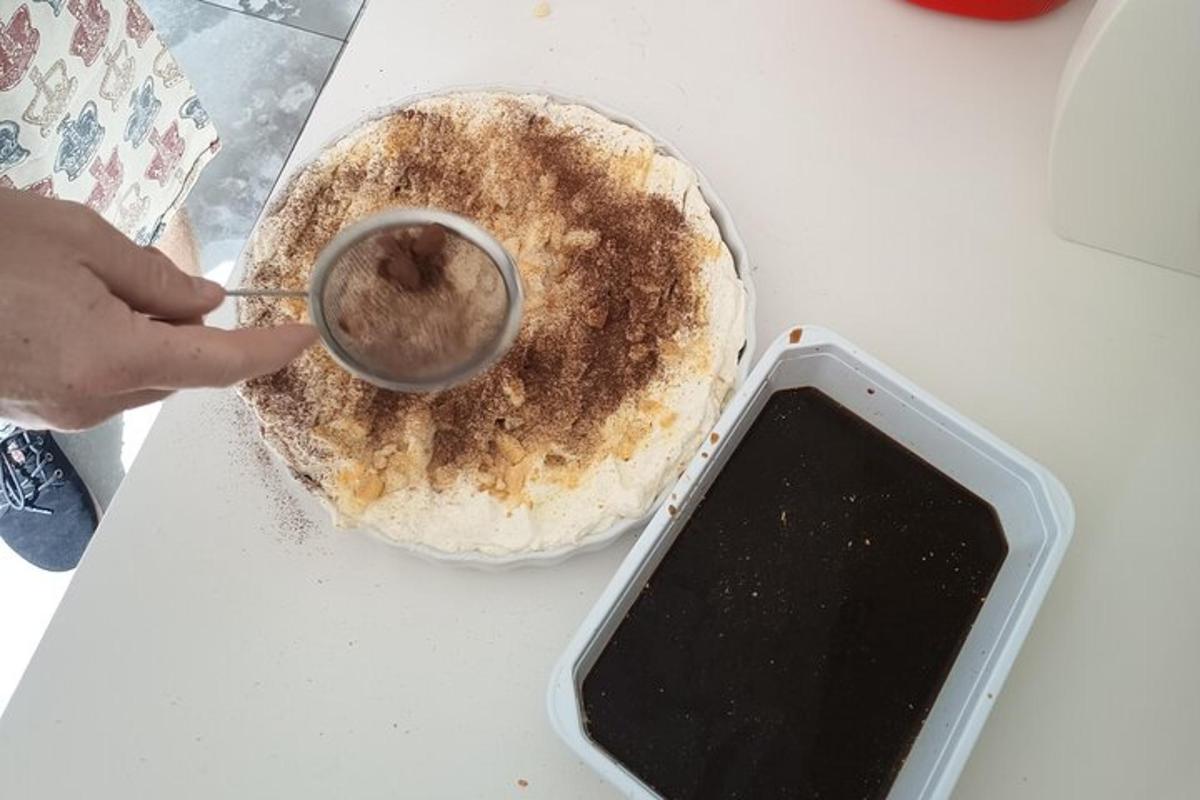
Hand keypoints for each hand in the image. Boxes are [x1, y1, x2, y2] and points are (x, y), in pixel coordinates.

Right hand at [0, 188, 316, 429]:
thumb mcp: (77, 237)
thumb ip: (155, 277)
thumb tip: (206, 301)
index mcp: (112, 358)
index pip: (220, 363)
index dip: (269, 349)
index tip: (305, 335)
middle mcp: (94, 402)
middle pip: (182, 370)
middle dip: (196, 329)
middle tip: (164, 276)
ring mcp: (62, 414)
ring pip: (143, 376)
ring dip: (151, 336)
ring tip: (97, 281)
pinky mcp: (36, 411)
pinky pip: (103, 380)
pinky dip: (115, 346)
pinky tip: (75, 305)